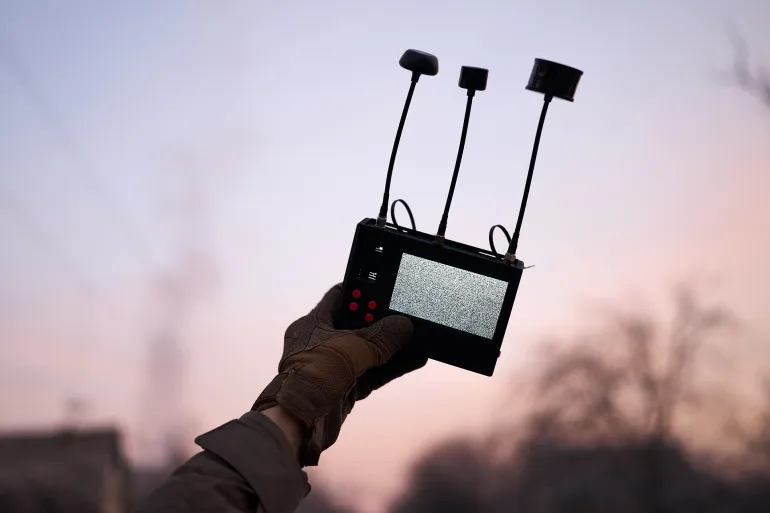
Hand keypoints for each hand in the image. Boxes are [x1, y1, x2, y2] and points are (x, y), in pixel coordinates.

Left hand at [253, 283, 426, 465]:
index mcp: (313, 323)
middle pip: (356, 324)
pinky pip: (373, 372)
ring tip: (417, 335)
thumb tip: (404, 325)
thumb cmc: (315, 375)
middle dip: (381, 320)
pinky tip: (415, 359)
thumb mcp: (353, 347)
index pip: (338, 297)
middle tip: (406, 312)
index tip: (383, 286)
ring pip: (368, 351)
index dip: (361, 290)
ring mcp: (334, 366)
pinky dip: (392, 366)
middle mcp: (322, 343)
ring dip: (391, 346)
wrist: (300, 420)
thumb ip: (382, 336)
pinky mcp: (345, 388)